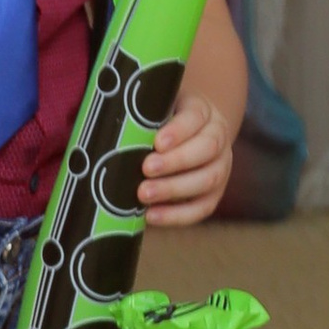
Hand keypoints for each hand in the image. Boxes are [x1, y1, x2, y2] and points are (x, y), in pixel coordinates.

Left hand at [136, 90, 234, 231]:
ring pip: (209, 178)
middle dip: (176, 161)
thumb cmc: (157, 125)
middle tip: (146, 169)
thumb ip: (139, 119)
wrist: (181, 141)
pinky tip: (151, 215)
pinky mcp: (213, 194)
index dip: (178, 131)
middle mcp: (217, 138)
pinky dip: (177, 215)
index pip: (196, 117)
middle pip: (207, 148)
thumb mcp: (152, 114)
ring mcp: (220, 167)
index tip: (157, 142)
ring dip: (174, 188)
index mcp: (202, 112)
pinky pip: (202, 207)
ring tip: (143, 194)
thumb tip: (108, 133)